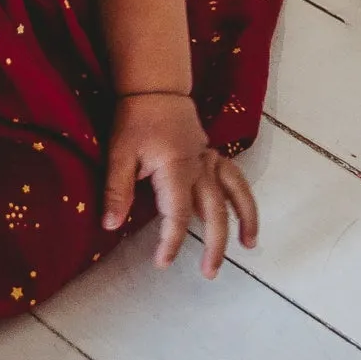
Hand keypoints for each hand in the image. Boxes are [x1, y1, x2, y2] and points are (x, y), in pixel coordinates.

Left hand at [102, 92, 259, 276]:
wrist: (154, 87)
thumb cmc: (134, 119)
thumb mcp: (118, 153)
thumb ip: (116, 190)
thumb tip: (110, 226)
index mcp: (176, 168)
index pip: (177, 213)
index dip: (171, 241)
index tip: (162, 263)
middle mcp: (199, 166)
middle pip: (214, 210)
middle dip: (214, 244)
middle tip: (209, 272)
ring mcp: (208, 159)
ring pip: (235, 191)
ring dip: (245, 218)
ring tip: (249, 245)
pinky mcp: (211, 153)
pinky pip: (234, 176)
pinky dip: (242, 196)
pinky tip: (242, 213)